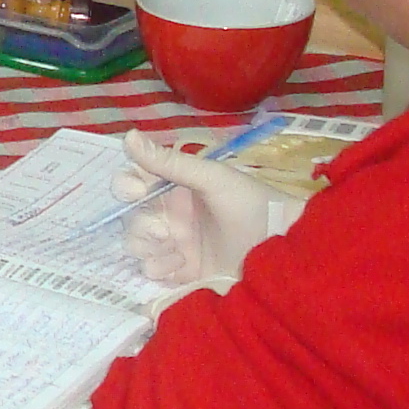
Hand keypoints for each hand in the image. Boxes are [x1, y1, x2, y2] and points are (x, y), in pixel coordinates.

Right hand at [114, 130, 280, 288]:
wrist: (282, 249)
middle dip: (141, 224)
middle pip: (131, 217)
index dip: (127, 186)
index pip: (134, 182)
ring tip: (175, 251)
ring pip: (136, 245)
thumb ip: (169, 162)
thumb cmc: (251, 205)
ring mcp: (175, 244)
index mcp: (175, 187)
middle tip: (163, 230)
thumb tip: (128, 136)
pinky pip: (151, 270)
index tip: (137, 192)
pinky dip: (159, 268)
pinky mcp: (181, 272)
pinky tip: (180, 266)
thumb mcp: (211, 179)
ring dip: (148, 247)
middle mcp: (170, 214)